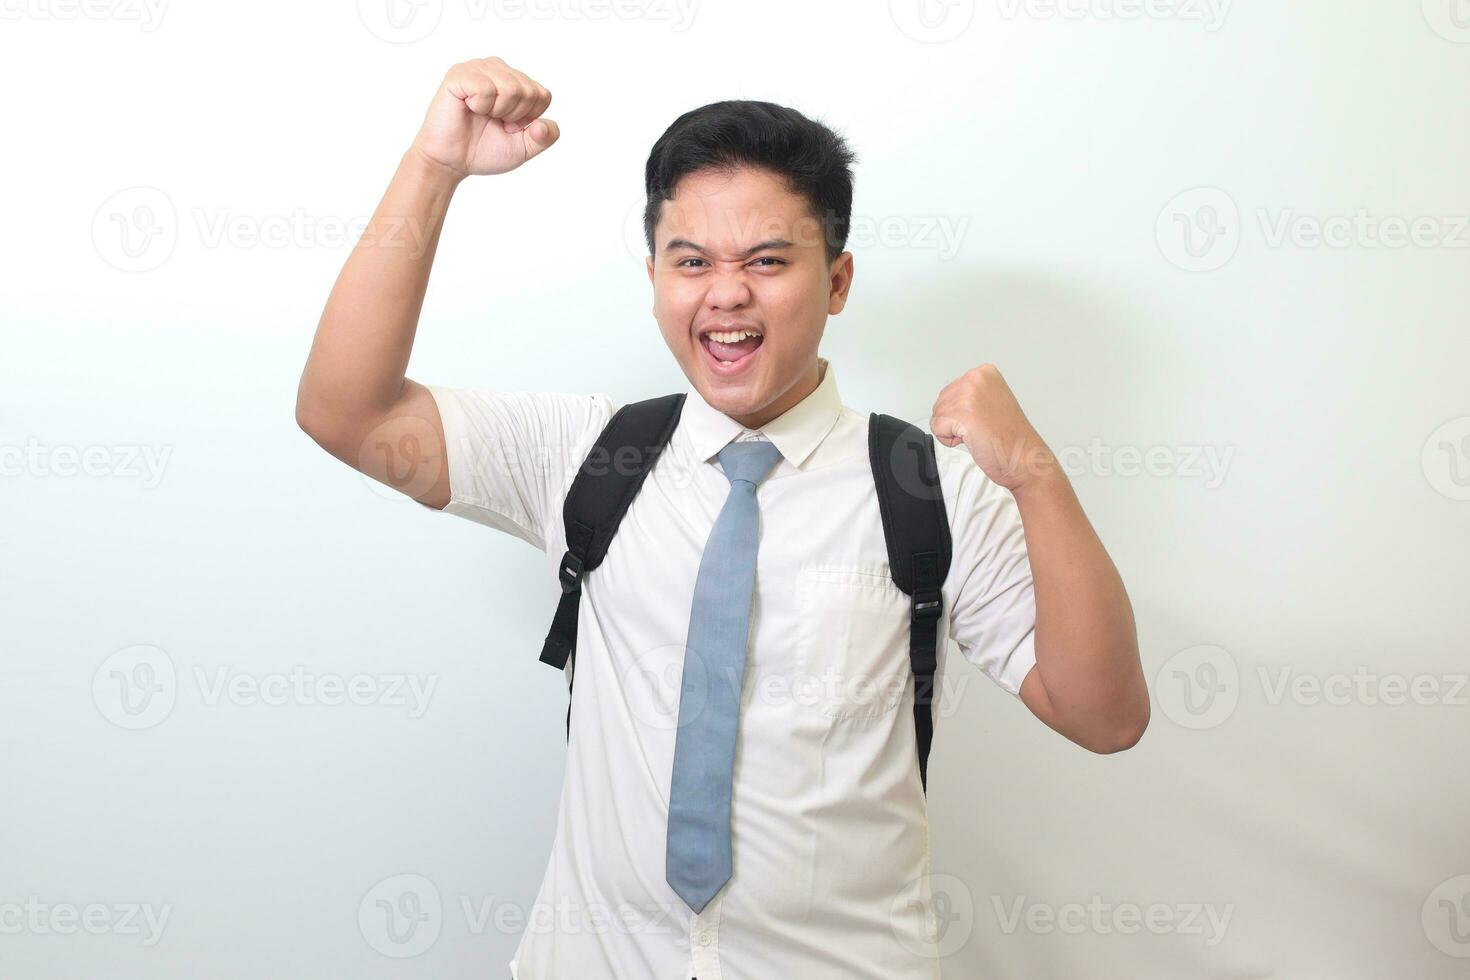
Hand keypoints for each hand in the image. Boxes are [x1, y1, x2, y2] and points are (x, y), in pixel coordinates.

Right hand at [411, 57, 558, 179]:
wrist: (451, 162)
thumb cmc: (483, 150)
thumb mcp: (523, 148)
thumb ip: (544, 138)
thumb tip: (543, 126)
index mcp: (515, 81)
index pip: (542, 95)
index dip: (528, 119)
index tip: (508, 126)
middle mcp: (498, 69)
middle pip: (528, 91)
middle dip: (513, 116)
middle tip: (492, 121)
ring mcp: (478, 68)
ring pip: (510, 88)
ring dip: (497, 111)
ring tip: (480, 114)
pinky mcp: (459, 74)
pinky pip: (485, 88)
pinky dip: (480, 106)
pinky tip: (468, 107)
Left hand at [929, 364, 1056, 491]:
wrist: (1024, 457)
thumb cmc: (1010, 436)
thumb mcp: (992, 399)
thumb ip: (971, 395)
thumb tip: (949, 400)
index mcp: (985, 373)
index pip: (949, 391)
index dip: (961, 411)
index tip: (984, 417)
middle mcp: (976, 378)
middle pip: (940, 402)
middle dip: (955, 420)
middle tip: (981, 427)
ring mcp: (968, 395)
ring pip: (937, 416)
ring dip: (953, 431)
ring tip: (978, 433)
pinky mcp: (961, 414)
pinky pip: (937, 428)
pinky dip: (949, 440)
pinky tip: (972, 439)